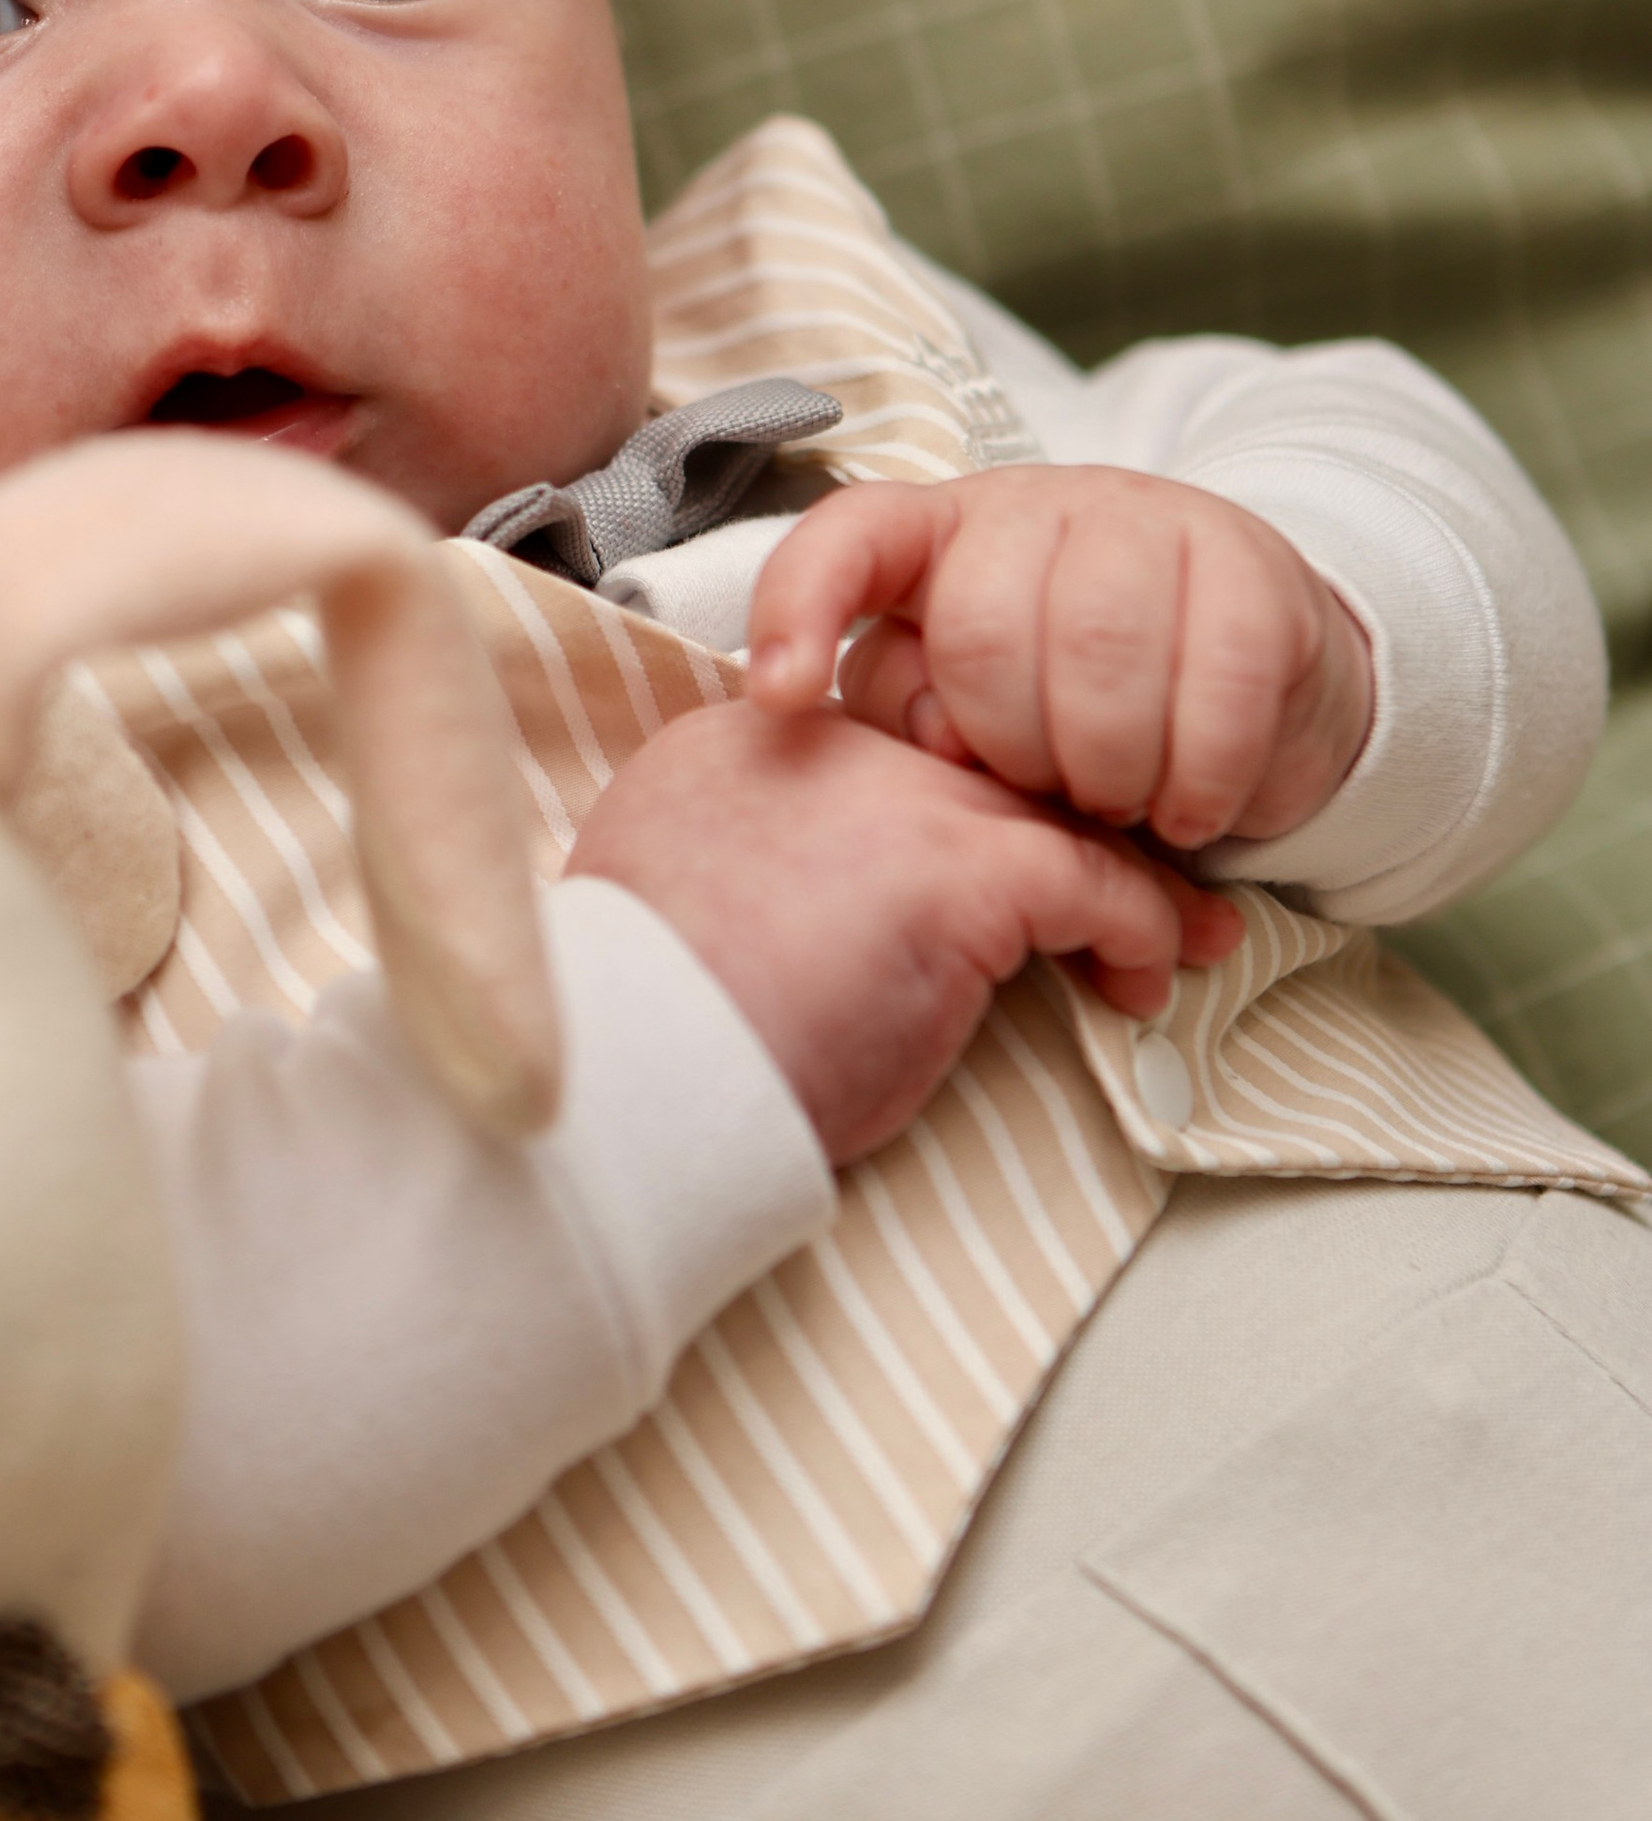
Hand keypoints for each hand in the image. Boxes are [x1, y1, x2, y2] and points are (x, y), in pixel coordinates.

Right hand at [566, 702, 1241, 1169]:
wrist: (636, 1073)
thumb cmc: (646, 1036)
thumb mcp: (675, 917)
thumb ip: (747, 879)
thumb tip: (812, 920)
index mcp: (740, 749)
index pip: (883, 755)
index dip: (953, 818)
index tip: (992, 885)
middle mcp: (824, 746)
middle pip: (976, 772)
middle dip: (1057, 830)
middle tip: (1118, 894)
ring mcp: (897, 798)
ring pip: (1050, 814)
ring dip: (1126, 881)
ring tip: (1184, 938)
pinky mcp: (960, 870)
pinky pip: (1094, 882)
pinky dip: (1142, 926)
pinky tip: (1151, 973)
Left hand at [746, 467, 1374, 854]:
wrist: (1242, 682)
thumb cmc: (1067, 713)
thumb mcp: (970, 721)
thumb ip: (922, 722)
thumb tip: (930, 743)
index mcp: (934, 539)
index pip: (844, 542)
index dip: (798, 610)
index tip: (780, 698)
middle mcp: (1030, 506)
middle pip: (981, 633)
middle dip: (1013, 750)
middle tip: (1050, 795)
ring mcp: (1143, 516)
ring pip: (1098, 652)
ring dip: (1109, 769)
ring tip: (1120, 805)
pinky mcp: (1247, 560)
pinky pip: (1212, 680)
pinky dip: (1198, 774)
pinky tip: (1190, 809)